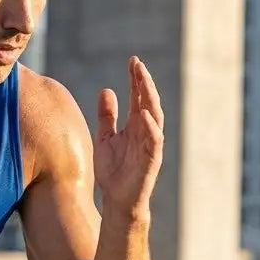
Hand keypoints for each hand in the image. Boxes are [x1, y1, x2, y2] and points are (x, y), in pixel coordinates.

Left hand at [93, 57, 163, 218]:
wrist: (117, 199)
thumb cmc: (114, 170)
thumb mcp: (105, 138)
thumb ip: (107, 116)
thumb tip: (107, 90)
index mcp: (135, 125)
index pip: (138, 97)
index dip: (136, 79)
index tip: (133, 61)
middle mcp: (145, 132)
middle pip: (147, 102)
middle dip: (144, 83)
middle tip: (137, 64)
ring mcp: (150, 145)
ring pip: (154, 117)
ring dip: (149, 99)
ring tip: (143, 80)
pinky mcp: (151, 161)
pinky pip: (154, 142)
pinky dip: (150, 128)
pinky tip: (144, 115)